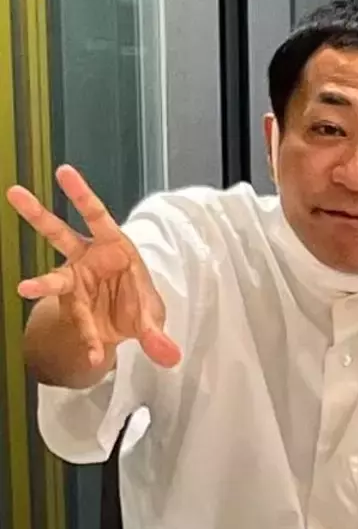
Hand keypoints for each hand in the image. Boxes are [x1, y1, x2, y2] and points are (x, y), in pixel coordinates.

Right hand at [8, 165, 180, 367]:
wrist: (127, 327)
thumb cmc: (139, 305)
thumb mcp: (153, 315)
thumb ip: (159, 333)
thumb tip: (171, 356)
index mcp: (114, 245)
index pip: (96, 215)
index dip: (81, 194)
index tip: (64, 172)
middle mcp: (88, 259)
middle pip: (59, 233)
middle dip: (37, 214)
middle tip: (14, 192)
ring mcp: (75, 282)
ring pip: (52, 277)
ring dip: (38, 284)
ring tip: (24, 289)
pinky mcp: (73, 306)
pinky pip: (80, 323)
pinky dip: (89, 340)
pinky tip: (95, 356)